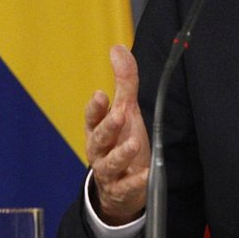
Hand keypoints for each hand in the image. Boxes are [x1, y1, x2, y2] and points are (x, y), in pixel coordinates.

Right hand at [85, 45, 150, 224]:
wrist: (118, 189)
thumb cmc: (121, 142)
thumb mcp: (125, 111)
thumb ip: (124, 82)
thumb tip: (117, 48)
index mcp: (98, 130)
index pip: (92, 118)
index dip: (95, 108)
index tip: (100, 95)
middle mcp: (100, 150)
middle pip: (100, 139)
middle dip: (108, 127)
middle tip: (119, 115)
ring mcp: (110, 171)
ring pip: (111, 163)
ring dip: (122, 154)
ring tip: (134, 144)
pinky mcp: (122, 190)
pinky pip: (128, 187)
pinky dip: (136, 182)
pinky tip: (146, 175)